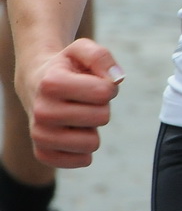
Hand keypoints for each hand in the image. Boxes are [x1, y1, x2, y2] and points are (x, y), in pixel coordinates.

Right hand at [19, 39, 124, 168]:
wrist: (36, 83)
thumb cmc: (67, 67)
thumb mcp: (82, 49)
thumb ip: (101, 56)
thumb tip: (117, 78)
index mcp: (51, 83)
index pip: (104, 93)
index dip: (108, 87)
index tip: (95, 82)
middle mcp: (42, 111)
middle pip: (102, 118)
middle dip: (102, 107)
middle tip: (86, 100)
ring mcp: (40, 135)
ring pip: (92, 143)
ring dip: (93, 128)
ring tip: (79, 116)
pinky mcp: (43, 153)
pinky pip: (81, 161)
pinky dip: (85, 148)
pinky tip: (75, 133)